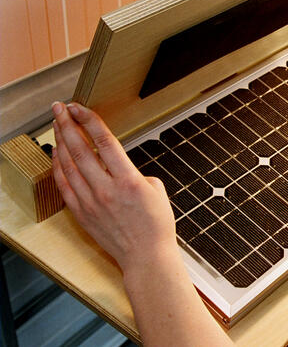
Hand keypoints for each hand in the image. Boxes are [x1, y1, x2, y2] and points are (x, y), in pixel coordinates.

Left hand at [51, 102, 176, 273]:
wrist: (146, 256)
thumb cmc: (156, 225)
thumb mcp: (156, 190)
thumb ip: (137, 173)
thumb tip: (122, 169)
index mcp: (128, 180)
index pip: (105, 141)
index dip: (90, 120)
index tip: (80, 107)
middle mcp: (106, 189)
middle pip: (81, 149)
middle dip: (68, 124)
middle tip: (60, 108)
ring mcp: (91, 202)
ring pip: (68, 165)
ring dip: (60, 141)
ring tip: (56, 125)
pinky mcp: (82, 213)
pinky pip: (64, 185)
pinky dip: (58, 167)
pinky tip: (56, 154)